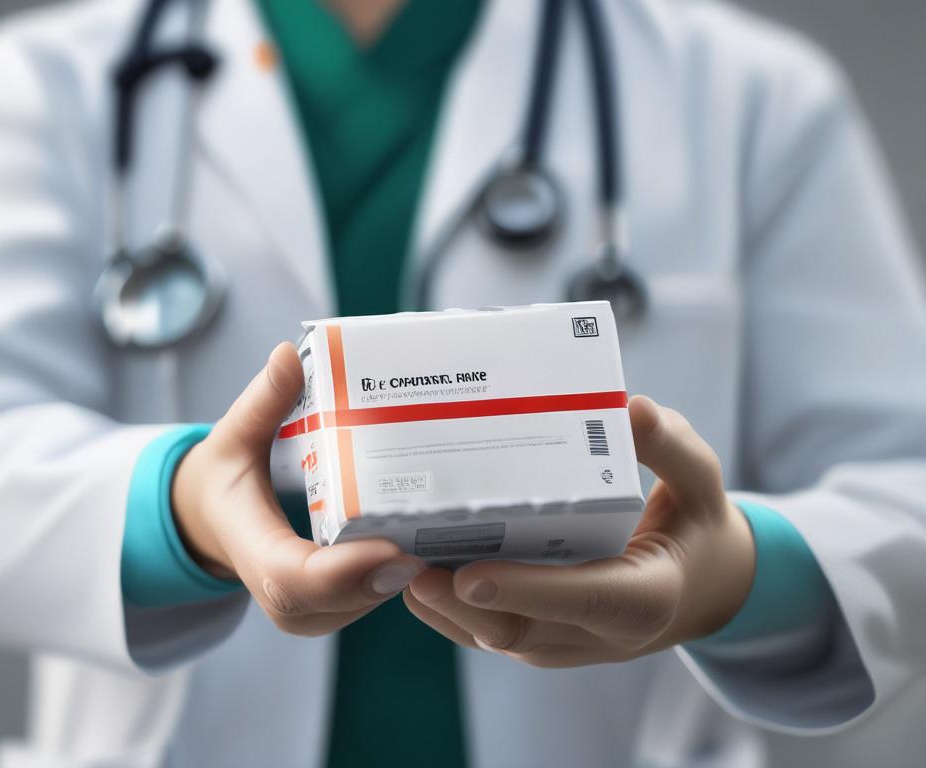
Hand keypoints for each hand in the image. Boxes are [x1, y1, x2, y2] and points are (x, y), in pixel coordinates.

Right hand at [173, 342, 424, 635]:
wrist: (215, 523)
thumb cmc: (227, 478)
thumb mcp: (236, 435)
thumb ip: (264, 400)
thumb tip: (288, 354)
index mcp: (254, 550)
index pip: (297, 577)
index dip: (346, 571)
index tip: (394, 549)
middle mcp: (282, 594)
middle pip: (343, 596)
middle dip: (395, 567)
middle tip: (448, 526)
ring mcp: (310, 610)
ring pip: (366, 600)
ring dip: (408, 569)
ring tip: (454, 525)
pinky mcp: (333, 608)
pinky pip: (372, 598)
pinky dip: (403, 572)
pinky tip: (437, 537)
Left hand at [403, 395, 755, 666]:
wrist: (701, 589)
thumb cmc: (696, 528)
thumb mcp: (701, 482)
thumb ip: (670, 448)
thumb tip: (630, 407)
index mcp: (647, 597)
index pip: (587, 599)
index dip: (528, 590)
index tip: (471, 573)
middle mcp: (601, 633)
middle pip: (520, 628)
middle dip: (459, 603)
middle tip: (407, 563)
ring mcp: (566, 642)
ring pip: (493, 635)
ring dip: (441, 606)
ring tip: (392, 559)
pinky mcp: (541, 637)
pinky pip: (487, 629)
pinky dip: (448, 606)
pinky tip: (411, 565)